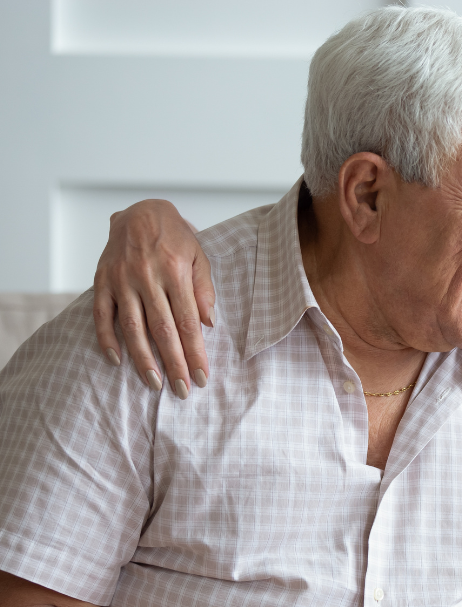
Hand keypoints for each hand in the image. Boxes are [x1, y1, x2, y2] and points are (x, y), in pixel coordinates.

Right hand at [93, 199, 215, 398]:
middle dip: (174, 363)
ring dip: (143, 359)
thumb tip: (208, 324)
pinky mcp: (102, 280)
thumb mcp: (199, 257)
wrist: (140, 211)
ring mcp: (122, 280)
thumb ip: (204, 290)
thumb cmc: (176, 238)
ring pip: (133, 327)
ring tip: (155, 383)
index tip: (202, 376)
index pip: (188, 322)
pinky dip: (107, 339)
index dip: (195, 352)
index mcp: (176, 271)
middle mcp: (147, 277)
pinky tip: (117, 361)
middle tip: (182, 390)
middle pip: (162, 330)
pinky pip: (102, 315)